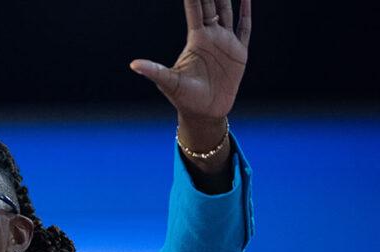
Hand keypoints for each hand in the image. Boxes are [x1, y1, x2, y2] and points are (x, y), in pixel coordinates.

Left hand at [130, 0, 251, 121]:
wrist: (205, 113)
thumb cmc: (184, 98)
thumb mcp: (168, 82)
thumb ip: (154, 70)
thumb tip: (133, 65)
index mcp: (195, 39)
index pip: (195, 9)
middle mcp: (211, 36)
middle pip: (211, 5)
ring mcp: (225, 42)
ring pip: (228, 11)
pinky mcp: (239, 53)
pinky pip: (244, 28)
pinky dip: (246, 13)